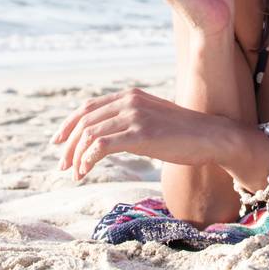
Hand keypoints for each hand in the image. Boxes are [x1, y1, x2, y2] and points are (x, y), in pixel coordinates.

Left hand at [52, 87, 236, 180]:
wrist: (210, 136)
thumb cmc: (183, 133)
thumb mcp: (151, 119)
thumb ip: (129, 121)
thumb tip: (106, 139)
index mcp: (130, 95)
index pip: (87, 108)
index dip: (68, 125)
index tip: (57, 143)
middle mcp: (129, 101)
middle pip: (84, 122)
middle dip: (68, 145)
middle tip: (62, 166)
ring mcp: (135, 116)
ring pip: (90, 135)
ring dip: (77, 157)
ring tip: (75, 174)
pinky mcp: (140, 134)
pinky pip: (102, 146)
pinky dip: (88, 159)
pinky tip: (85, 170)